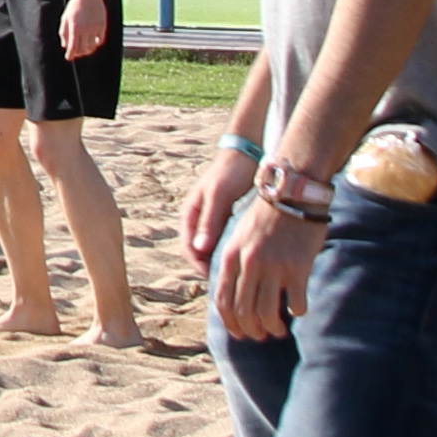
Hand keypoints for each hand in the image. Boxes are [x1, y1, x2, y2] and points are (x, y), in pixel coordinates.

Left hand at [60, 0, 107, 60]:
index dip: (70, 54)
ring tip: (85, 48)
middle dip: (79, 53)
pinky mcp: (102, 25)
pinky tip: (93, 42)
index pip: (73, 47)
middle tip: (76, 53)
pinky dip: (97, 43)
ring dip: (88, 49)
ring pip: (92, 46)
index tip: (68, 58)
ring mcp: (95, 28)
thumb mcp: (65, 18)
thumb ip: (64, 32)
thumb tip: (65, 46)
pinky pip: (101, 40)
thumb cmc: (75, 6)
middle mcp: (85, 29)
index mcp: (74, 27)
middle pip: (82, 49)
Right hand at [177, 157, 239, 271]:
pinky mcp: (227, 220)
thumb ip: (209, 221)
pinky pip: (226, 242)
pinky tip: (248, 259)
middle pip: (200, 253)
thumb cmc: (231, 172)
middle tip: (232, 282)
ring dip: (224, 262)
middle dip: (213, 269)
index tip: (219, 279)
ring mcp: (212, 221)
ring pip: (214, 249)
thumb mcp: (220, 196)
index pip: (189, 250)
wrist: (246, 154)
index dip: (201, 267)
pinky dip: (233, 252)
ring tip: (240, 275)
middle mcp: (198, 221)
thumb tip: (199, 250)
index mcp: (190, 215)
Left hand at [214, 192, 318, 344]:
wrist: (292, 193)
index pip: (222, 300)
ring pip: (267, 313)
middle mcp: (248, 264)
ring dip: (273, 327)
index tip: (239, 333)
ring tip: (278, 330)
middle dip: (251, 330)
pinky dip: (296, 312)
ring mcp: (273, 267)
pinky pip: (295, 302)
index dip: (230, 323)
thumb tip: (230, 292)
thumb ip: (233, 262)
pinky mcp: (298, 267)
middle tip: (260, 336)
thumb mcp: (238, 235)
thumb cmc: (266, 216)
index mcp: (229, 256)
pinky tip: (298, 311)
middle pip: (244, 311)